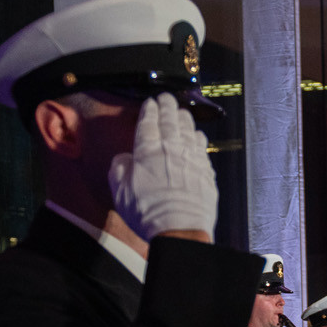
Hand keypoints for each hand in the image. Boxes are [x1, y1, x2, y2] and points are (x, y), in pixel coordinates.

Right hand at [108, 93, 217, 242]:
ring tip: (181, 112)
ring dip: (184, 118)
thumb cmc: (147, 211)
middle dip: (167, 106)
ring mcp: (192, 158)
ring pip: (189, 129)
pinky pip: (202, 146)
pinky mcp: (206, 170)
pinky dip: (198, 137)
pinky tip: (197, 135)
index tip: (150, 102)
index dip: (149, 110)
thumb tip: (125, 159)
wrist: (180, 228)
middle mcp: (171, 148)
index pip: (148, 122)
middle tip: (166, 98)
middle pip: (170, 120)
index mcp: (147, 149)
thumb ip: (120, 168)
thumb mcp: (120, 190)